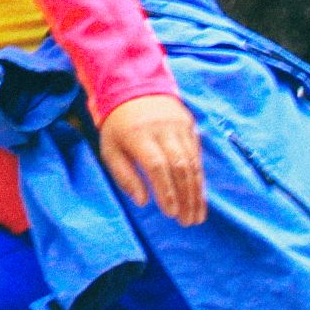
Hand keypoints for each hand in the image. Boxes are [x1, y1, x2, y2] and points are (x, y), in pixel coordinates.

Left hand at [98, 93, 206, 226]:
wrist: (134, 87)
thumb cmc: (118, 126)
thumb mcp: (110, 149)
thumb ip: (124, 176)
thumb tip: (143, 202)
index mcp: (139, 134)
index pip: (157, 165)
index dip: (166, 191)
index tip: (171, 214)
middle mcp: (163, 129)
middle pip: (180, 166)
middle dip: (186, 197)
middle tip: (188, 222)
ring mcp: (179, 126)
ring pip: (193, 162)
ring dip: (197, 192)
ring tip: (197, 215)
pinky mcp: (189, 125)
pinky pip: (197, 154)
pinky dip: (199, 177)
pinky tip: (199, 195)